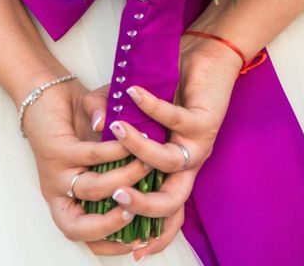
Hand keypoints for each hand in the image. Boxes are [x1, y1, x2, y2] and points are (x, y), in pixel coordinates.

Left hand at [23, 81, 152, 254]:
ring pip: (91, 189)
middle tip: (138, 210)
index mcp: (68, 197)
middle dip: (110, 226)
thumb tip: (146, 169)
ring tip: (145, 164)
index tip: (136, 242)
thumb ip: (124, 160)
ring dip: (124, 178)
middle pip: (75, 227)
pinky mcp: (55, 149)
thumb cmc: (76, 124)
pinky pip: (90, 156)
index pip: (83, 234)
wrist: (45, 93)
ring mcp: (55, 171)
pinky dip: (115, 150)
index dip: (107, 246)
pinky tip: (131, 141)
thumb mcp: (103, 146)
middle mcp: (58, 190)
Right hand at [102, 37, 241, 260]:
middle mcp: (188, 161)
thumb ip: (110, 122)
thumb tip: (97, 129)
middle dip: (142, 205)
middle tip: (115, 193)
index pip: (167, 212)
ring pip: (171, 163)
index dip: (154, 234)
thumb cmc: (166, 87)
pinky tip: (132, 93)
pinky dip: (151, 108)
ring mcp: (198, 142)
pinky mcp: (205, 118)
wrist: (202, 57)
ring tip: (116, 130)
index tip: (131, 248)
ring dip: (139, 150)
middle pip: (172, 201)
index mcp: (172, 168)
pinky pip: (175, 120)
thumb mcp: (129, 110)